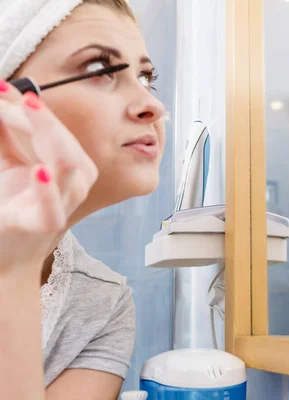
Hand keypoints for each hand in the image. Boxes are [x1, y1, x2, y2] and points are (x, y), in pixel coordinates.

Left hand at [0, 82, 97, 275]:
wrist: (3, 245)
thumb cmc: (9, 200)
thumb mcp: (8, 157)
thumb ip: (8, 129)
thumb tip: (7, 91)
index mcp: (74, 163)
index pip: (57, 130)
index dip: (33, 108)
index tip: (4, 88)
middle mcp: (78, 180)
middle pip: (63, 140)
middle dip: (34, 115)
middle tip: (4, 96)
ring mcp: (67, 201)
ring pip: (67, 162)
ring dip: (43, 133)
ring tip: (23, 109)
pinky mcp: (48, 222)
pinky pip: (53, 205)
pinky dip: (46, 189)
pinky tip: (37, 172)